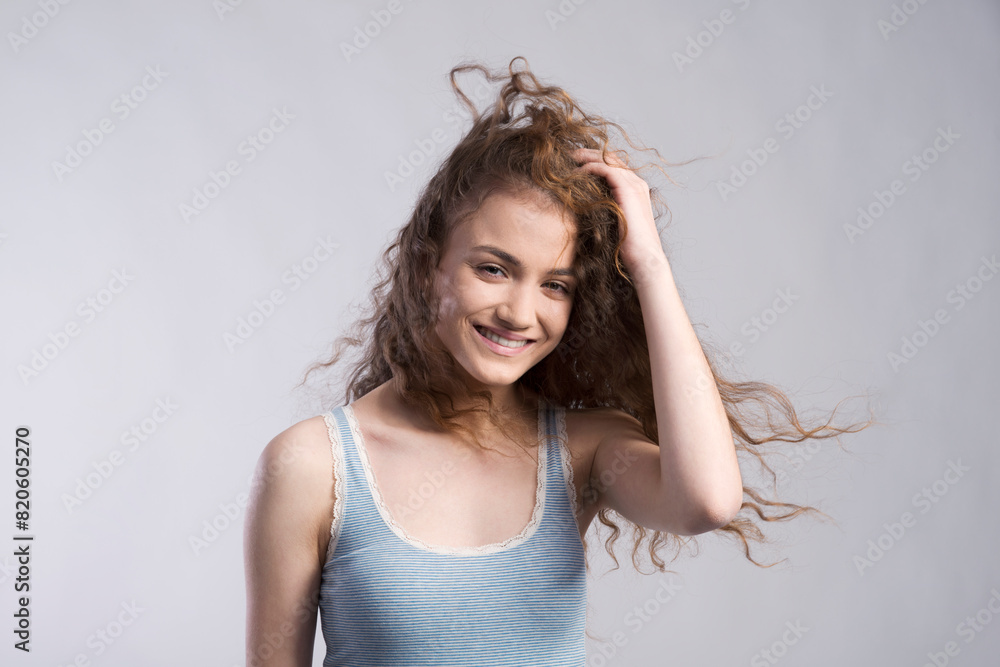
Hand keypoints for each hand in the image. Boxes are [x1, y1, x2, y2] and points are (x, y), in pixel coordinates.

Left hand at [571, 147, 667, 282]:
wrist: (644, 258)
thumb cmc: (628, 248)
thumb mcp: (614, 223)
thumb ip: (604, 210)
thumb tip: (584, 209)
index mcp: (635, 189)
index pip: (613, 165)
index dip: (594, 160)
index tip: (574, 163)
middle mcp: (637, 182)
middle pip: (610, 157)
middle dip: (588, 153)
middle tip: (568, 154)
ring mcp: (634, 184)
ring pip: (607, 159)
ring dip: (586, 157)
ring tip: (567, 158)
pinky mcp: (627, 189)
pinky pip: (604, 169)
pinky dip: (588, 167)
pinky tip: (574, 173)